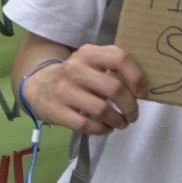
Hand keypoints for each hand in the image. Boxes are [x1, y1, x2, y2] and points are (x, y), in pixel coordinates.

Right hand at [24, 46, 147, 134]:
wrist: (38, 85)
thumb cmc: (77, 74)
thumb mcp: (92, 61)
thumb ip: (113, 67)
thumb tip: (141, 87)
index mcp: (89, 53)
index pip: (120, 58)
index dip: (136, 77)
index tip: (142, 92)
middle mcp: (76, 69)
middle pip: (114, 88)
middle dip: (130, 105)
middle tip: (133, 114)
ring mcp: (64, 90)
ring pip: (101, 109)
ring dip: (117, 120)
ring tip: (122, 123)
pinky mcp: (55, 111)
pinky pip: (85, 124)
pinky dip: (101, 129)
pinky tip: (106, 128)